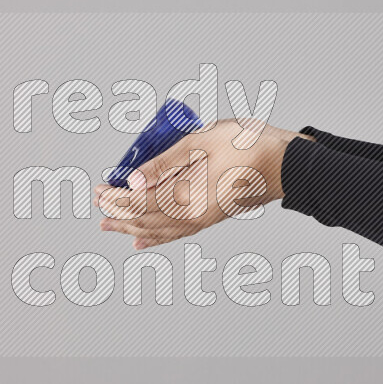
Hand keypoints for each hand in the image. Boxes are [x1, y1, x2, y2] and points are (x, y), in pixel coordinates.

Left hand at [93, 119, 313, 248]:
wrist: (286, 164)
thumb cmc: (248, 146)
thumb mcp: (201, 143)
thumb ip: (164, 163)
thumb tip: (132, 180)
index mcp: (187, 198)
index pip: (139, 202)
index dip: (115, 197)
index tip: (99, 188)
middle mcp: (192, 217)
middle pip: (144, 219)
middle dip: (117, 211)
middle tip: (97, 201)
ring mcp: (202, 221)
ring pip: (157, 230)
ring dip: (130, 226)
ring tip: (110, 225)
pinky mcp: (210, 218)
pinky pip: (176, 234)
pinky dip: (155, 238)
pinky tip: (144, 240)